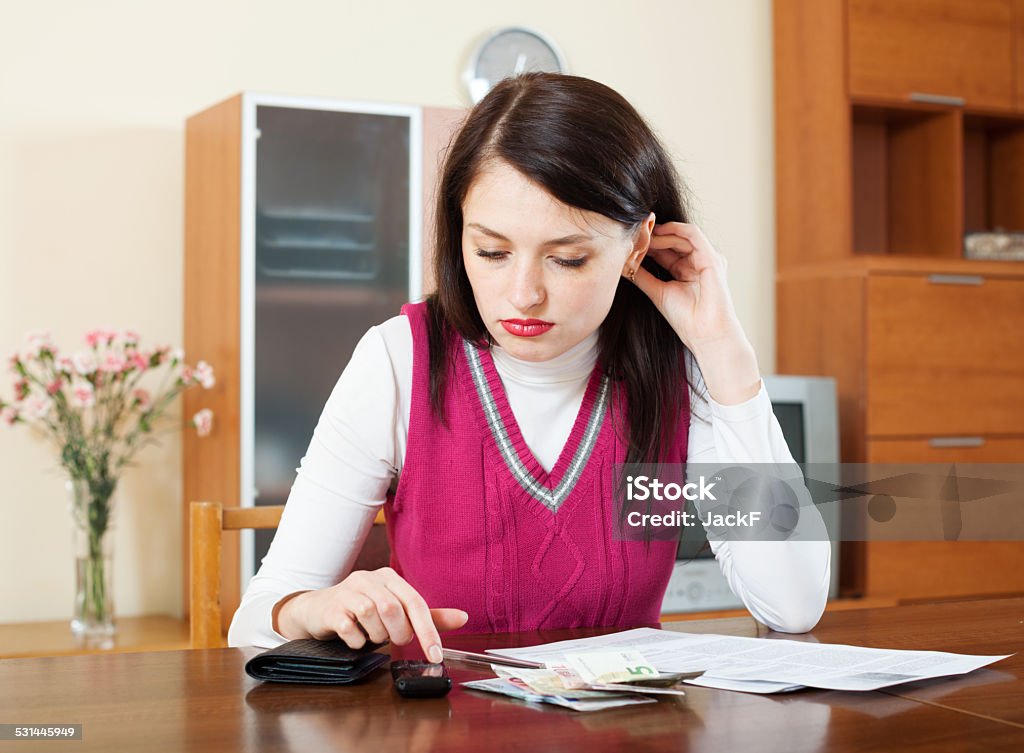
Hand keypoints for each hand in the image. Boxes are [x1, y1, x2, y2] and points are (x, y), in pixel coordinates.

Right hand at [275, 567, 468, 662]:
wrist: (316, 610)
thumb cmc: (360, 611)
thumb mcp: (394, 611)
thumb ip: (427, 616)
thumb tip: (462, 618)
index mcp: (389, 577)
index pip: (416, 602)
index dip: (428, 630)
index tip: (435, 654)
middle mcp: (369, 579)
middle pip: (393, 608)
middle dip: (398, 633)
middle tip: (392, 640)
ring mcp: (348, 591)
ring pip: (372, 615)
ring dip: (376, 636)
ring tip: (371, 636)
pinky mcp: (331, 607)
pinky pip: (349, 627)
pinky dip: (357, 640)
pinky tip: (355, 639)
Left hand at [632, 222, 760, 404]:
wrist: (705, 335)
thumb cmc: (686, 319)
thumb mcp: (657, 292)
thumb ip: (642, 276)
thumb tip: (623, 265)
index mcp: (686, 269)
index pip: (665, 249)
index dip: (647, 244)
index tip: (628, 242)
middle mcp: (698, 261)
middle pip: (673, 240)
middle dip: (652, 236)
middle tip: (633, 234)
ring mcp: (707, 258)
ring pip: (681, 235)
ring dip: (660, 234)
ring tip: (642, 236)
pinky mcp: (711, 257)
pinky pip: (692, 235)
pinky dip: (674, 230)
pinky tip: (657, 233)